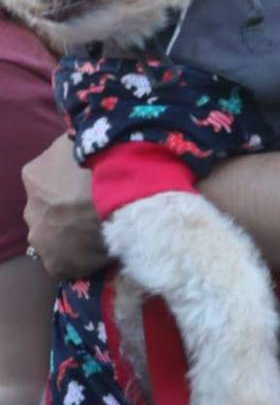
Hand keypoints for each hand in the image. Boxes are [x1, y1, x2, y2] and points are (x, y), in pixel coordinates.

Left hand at [21, 134, 106, 279]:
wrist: (126, 198)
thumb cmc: (106, 164)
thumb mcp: (82, 139)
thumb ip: (71, 147)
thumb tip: (74, 147)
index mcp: (34, 175)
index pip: (46, 180)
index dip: (69, 185)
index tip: (90, 188)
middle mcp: (30, 209)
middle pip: (48, 211)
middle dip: (65, 212)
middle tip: (94, 211)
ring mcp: (41, 240)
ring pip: (54, 238)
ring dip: (70, 236)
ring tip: (98, 234)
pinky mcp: (57, 265)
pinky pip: (67, 263)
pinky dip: (80, 260)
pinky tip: (99, 253)